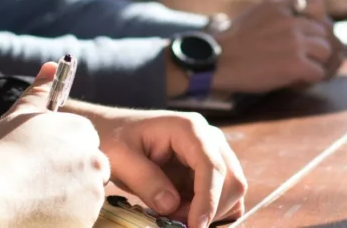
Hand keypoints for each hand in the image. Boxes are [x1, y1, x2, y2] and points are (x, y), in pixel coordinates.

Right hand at [0, 63, 110, 227]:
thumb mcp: (18, 115)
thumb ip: (40, 91)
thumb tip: (53, 65)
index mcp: (82, 132)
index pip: (83, 144)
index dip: (60, 155)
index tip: (39, 163)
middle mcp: (95, 161)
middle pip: (89, 171)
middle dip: (68, 178)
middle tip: (34, 184)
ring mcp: (93, 194)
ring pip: (85, 198)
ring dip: (65, 200)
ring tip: (31, 199)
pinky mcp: (86, 221)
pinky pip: (78, 220)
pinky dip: (62, 219)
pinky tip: (36, 215)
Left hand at [84, 108, 245, 227]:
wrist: (113, 131)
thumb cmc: (114, 138)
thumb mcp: (120, 158)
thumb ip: (145, 180)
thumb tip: (171, 205)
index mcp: (189, 129)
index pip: (212, 166)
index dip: (208, 199)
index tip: (196, 226)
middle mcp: (209, 138)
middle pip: (231, 180)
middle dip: (209, 209)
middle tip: (176, 223)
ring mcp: (213, 153)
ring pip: (232, 190)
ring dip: (210, 212)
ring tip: (175, 216)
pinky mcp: (210, 170)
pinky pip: (224, 196)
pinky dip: (211, 211)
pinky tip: (184, 212)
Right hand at [212, 0, 342, 92]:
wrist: (216, 62)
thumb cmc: (233, 42)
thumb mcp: (256, 13)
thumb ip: (280, 13)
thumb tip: (303, 23)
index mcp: (280, 4)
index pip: (316, 2)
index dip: (317, 18)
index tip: (308, 31)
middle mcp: (290, 20)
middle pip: (323, 31)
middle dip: (316, 46)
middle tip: (303, 58)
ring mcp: (294, 41)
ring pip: (326, 52)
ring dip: (315, 63)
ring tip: (300, 70)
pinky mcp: (295, 64)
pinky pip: (319, 72)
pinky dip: (310, 79)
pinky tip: (296, 81)